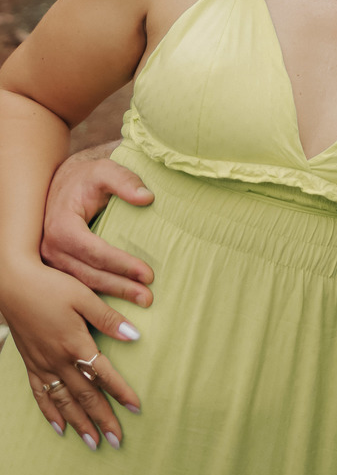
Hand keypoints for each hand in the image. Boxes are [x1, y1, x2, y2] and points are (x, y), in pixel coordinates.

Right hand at [0, 259, 141, 448]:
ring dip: (79, 424)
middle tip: (116, 441)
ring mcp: (42, 364)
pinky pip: (41, 395)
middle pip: (85, 396)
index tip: (137, 408)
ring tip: (92, 443)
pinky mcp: (30, 364)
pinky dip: (51, 413)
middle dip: (102, 420)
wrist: (12, 284)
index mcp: (75, 344)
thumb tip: (134, 336)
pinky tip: (59, 428)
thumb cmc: (50, 286)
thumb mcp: (84, 296)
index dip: (121, 393)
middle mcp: (58, 360)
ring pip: (63, 402)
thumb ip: (109, 318)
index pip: (104, 376)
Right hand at [41, 154, 155, 307]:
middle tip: (148, 298)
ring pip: (83, 284)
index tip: (148, 274)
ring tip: (140, 301)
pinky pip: (77, 285)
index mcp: (62, 227)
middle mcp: (51, 248)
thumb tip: (147, 198)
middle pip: (89, 275)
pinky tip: (118, 303)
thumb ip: (125, 181)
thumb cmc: (86, 177)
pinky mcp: (55, 267)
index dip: (122, 264)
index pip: (96, 252)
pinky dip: (98, 297)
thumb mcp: (105, 170)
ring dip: (112, 296)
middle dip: (120, 287)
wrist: (63, 182)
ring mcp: (50, 262)